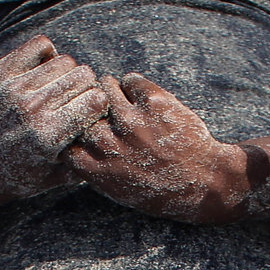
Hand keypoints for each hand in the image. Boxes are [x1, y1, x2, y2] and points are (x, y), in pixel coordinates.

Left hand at [0, 35, 110, 209]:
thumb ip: (89, 158)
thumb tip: (115, 135)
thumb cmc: (19, 176)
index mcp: (50, 134)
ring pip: (64, 60)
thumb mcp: (57, 177)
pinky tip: (44, 73)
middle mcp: (32, 108)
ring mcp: (14, 87)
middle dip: (87, 89)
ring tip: (60, 89)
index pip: (96, 100)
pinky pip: (40, 45)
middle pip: (83, 76)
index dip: (100, 105)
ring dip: (69, 74)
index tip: (93, 113)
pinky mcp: (0, 72)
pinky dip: (48, 55)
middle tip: (77, 101)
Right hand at [65, 72, 237, 220]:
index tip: (84, 127)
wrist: (205, 183)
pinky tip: (148, 103)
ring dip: (112, 91)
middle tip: (109, 111)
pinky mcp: (153, 102)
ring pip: (104, 86)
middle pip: (82, 108)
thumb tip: (73, 135)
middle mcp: (109, 144)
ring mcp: (131, 122)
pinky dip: (136, 87)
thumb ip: (94, 164)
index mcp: (96, 168)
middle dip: (91, 106)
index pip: (64, 137)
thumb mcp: (118, 189)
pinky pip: (131, 80)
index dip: (73, 128)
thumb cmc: (160, 190)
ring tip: (128, 104)